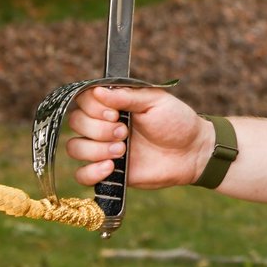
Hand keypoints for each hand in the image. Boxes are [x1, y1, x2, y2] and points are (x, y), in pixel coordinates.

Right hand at [65, 84, 211, 189]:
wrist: (192, 152)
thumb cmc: (177, 122)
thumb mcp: (155, 101)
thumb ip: (127, 96)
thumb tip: (97, 91)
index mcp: (114, 105)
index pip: (83, 99)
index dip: (92, 107)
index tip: (114, 114)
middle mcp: (104, 125)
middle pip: (75, 122)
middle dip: (98, 129)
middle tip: (124, 132)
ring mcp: (103, 149)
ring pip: (74, 147)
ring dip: (95, 149)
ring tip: (122, 150)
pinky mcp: (107, 172)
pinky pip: (81, 175)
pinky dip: (91, 172)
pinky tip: (111, 167)